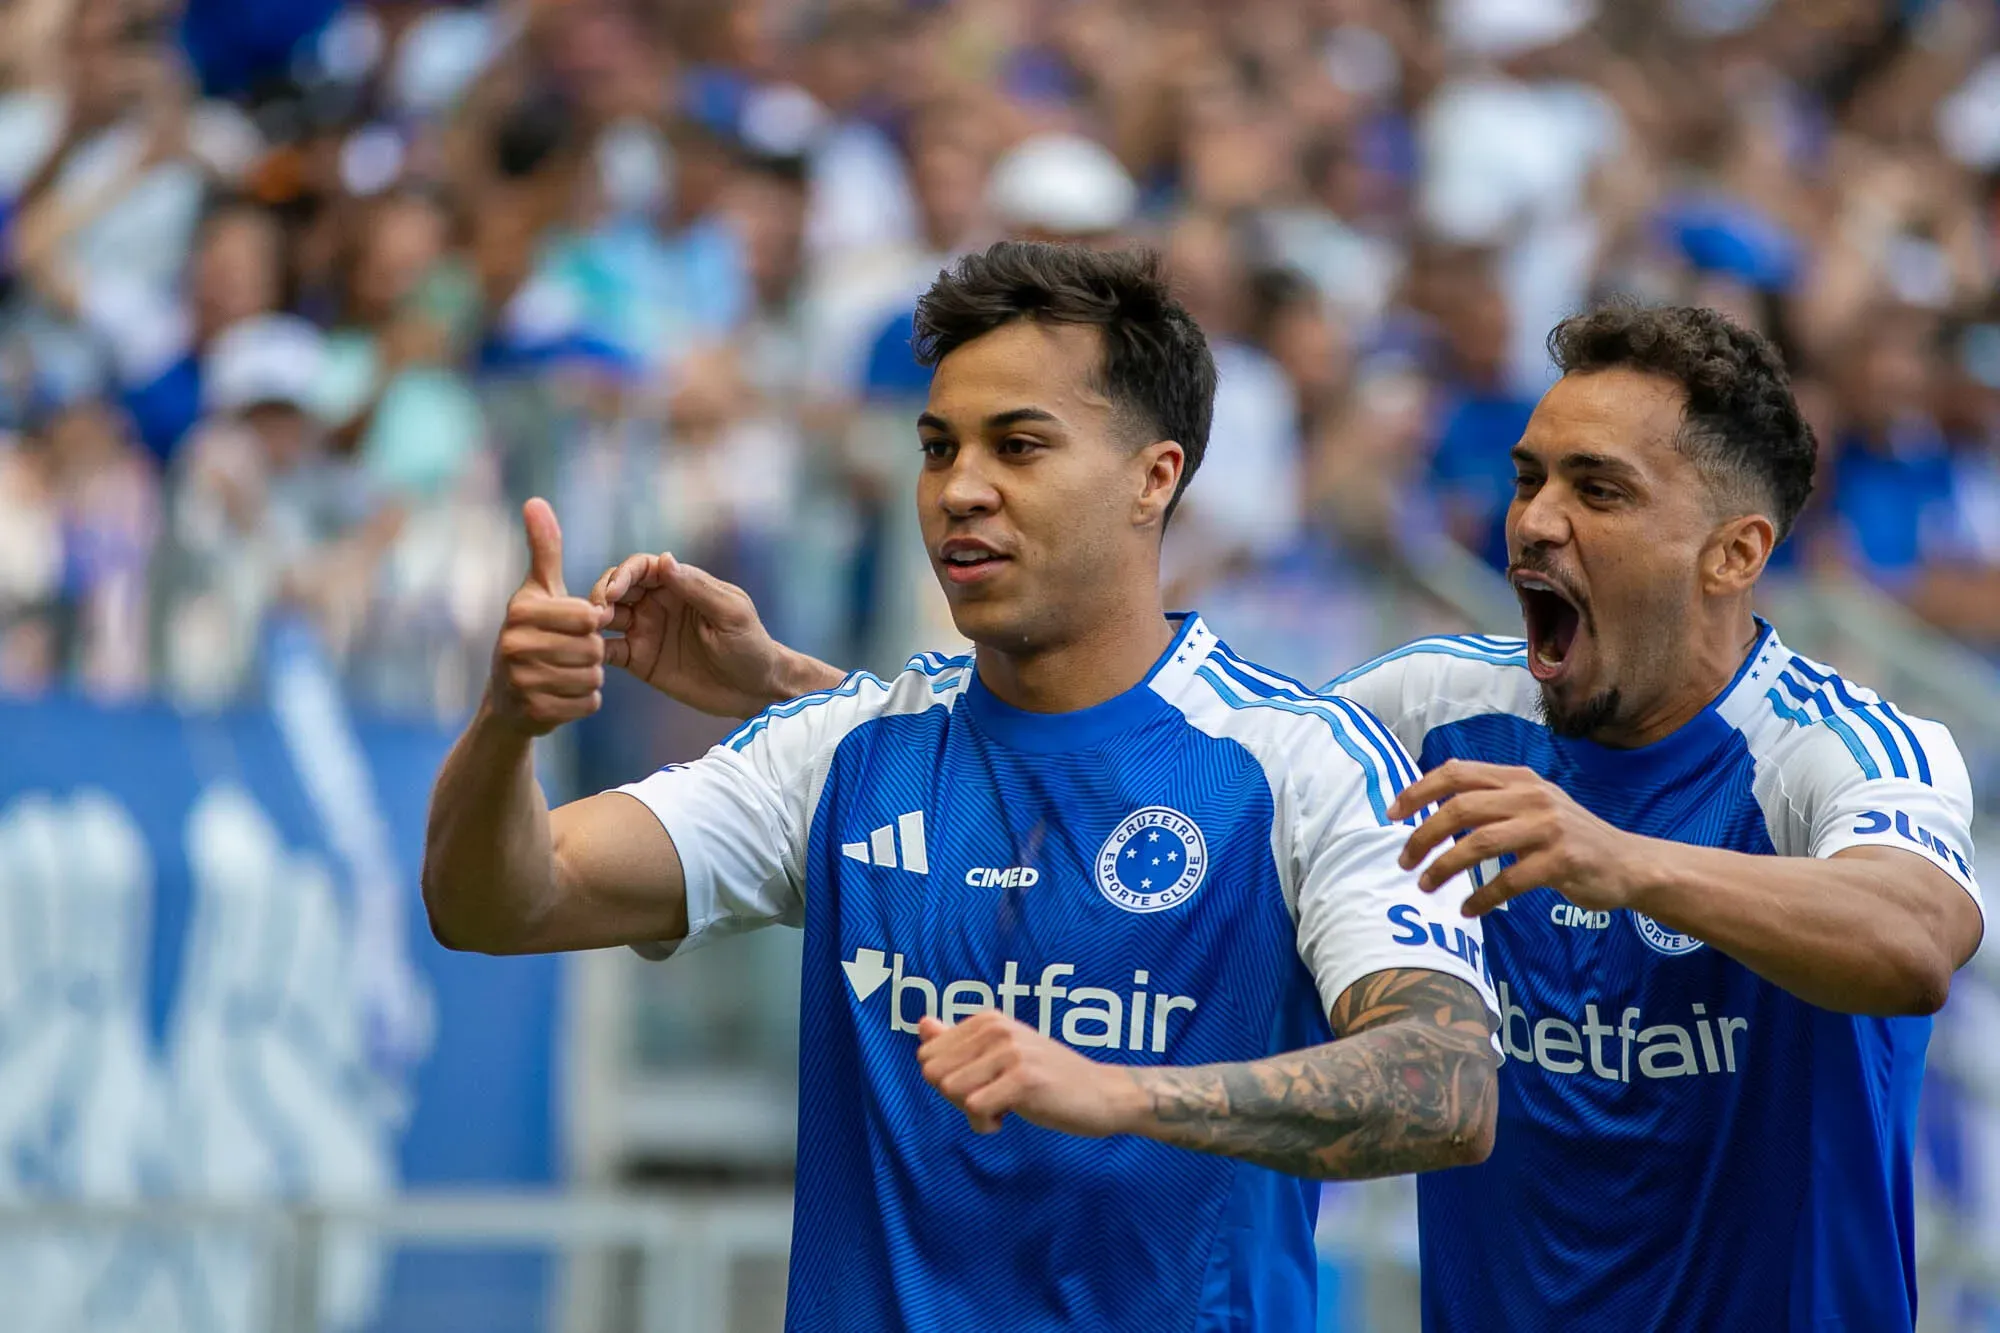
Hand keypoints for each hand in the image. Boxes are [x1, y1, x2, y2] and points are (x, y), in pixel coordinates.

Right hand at [486, 498, 608, 736]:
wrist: (506, 700)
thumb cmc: (533, 633)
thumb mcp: (538, 590)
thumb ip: (544, 549)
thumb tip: (535, 500)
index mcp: (520, 611)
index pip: (587, 616)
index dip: (593, 622)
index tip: (578, 625)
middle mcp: (513, 645)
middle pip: (593, 648)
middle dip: (593, 653)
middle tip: (570, 653)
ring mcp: (520, 682)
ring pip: (593, 677)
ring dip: (590, 677)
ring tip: (566, 672)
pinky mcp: (533, 712)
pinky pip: (589, 704)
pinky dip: (585, 701)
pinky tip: (563, 695)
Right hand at [587, 550, 827, 718]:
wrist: (756, 690)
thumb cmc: (751, 645)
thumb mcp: (730, 614)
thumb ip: (697, 588)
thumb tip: (664, 558)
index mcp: (679, 585)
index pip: (641, 567)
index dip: (622, 574)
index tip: (614, 592)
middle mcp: (657, 603)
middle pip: (616, 588)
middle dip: (600, 595)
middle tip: (596, 615)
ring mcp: (646, 631)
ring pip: (606, 617)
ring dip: (592, 621)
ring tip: (591, 632)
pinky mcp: (640, 661)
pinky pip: (610, 650)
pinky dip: (594, 649)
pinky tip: (591, 655)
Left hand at [916, 1011, 1140, 1137]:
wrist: (1102, 1094)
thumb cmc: (1049, 1078)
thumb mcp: (1002, 1053)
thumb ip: (959, 1040)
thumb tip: (921, 1024)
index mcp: (987, 1020)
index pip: (928, 1056)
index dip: (949, 1081)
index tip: (981, 1085)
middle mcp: (995, 1028)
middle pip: (934, 1074)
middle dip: (955, 1097)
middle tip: (991, 1099)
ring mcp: (1010, 1052)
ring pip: (950, 1091)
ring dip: (972, 1113)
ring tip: (1004, 1107)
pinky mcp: (1022, 1079)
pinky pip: (973, 1108)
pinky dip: (987, 1124)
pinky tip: (1011, 1118)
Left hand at [1387, 760, 1648, 917]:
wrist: (1629, 864)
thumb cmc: (1569, 838)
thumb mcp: (1533, 805)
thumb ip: (1492, 800)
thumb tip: (1433, 806)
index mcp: (1519, 779)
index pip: (1456, 773)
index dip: (1419, 791)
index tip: (1392, 814)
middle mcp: (1532, 796)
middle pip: (1460, 808)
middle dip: (1423, 836)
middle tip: (1404, 862)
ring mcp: (1549, 827)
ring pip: (1479, 843)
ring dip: (1444, 868)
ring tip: (1426, 887)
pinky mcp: (1562, 861)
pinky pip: (1509, 881)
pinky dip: (1482, 897)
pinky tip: (1469, 910)